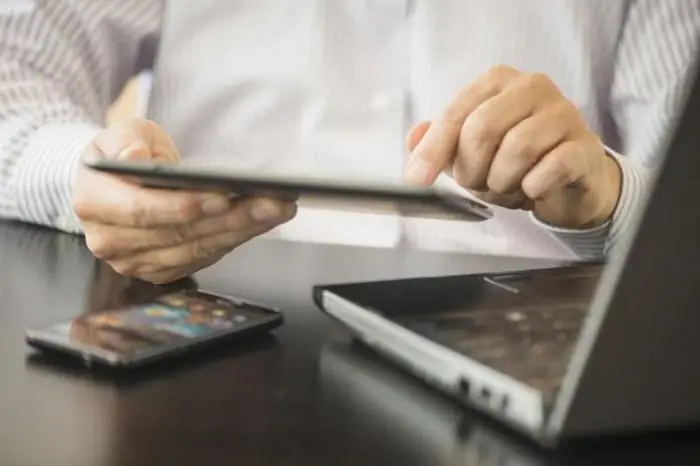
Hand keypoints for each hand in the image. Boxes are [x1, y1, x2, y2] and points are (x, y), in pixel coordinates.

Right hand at [73, 118, 295, 283]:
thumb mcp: (119, 133)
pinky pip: (205, 257)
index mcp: (94, 204)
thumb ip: (124, 142)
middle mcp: (112, 241)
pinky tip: (262, 222)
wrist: (113, 183)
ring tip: (276, 209)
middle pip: (179, 234)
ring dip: (242, 231)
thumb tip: (133, 159)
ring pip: (197, 249)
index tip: (222, 196)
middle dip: (230, 218)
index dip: (183, 206)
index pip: (141, 211)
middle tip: (271, 202)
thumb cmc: (122, 154)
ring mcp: (136, 261)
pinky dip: (236, 239)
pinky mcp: (162, 270)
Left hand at [404, 66, 620, 228]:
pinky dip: (533, 187)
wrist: (568, 185)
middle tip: (477, 184)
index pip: (456, 114)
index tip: (416, 180)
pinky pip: (550, 169)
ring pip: (517, 148)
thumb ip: (439, 144)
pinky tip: (533, 188)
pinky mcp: (585, 146)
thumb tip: (414, 138)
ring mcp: (564, 113)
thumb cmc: (515, 163)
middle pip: (483, 128)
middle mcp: (533, 87)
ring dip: (501, 181)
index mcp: (498, 81)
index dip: (433, 151)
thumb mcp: (470, 153)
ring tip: (507, 187)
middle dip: (471, 168)